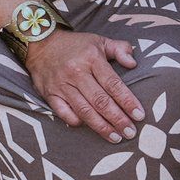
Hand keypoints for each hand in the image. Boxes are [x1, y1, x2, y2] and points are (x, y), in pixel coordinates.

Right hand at [23, 28, 143, 141]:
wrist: (41, 44)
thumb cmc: (75, 45)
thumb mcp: (99, 41)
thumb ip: (119, 49)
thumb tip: (133, 63)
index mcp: (91, 58)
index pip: (113, 84)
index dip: (127, 101)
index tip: (139, 115)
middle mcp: (76, 72)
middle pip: (100, 101)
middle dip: (118, 119)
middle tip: (131, 132)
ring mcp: (62, 85)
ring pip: (85, 111)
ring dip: (102, 127)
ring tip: (116, 137)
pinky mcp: (50, 94)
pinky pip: (64, 113)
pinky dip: (77, 122)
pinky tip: (89, 129)